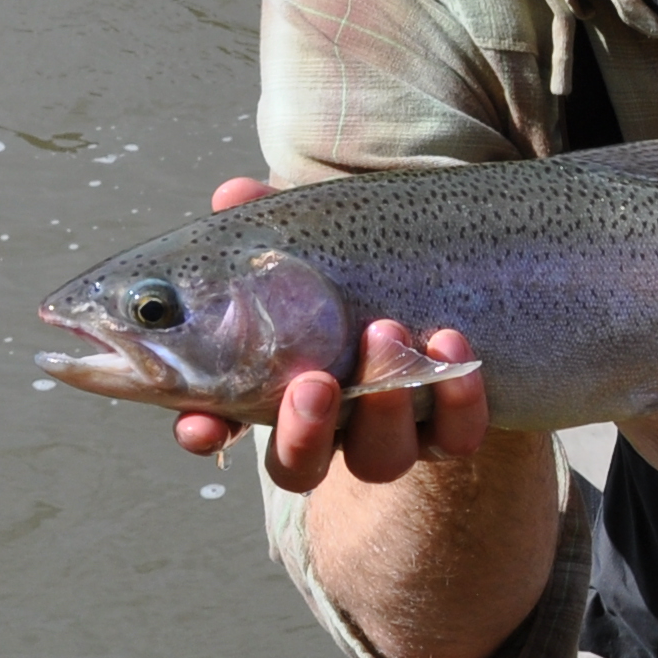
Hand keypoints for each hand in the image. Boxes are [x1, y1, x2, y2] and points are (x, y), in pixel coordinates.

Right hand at [172, 177, 490, 491]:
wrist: (458, 277)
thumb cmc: (357, 262)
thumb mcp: (313, 236)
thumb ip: (270, 221)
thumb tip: (233, 194)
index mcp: (273, 384)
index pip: (220, 425)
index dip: (203, 430)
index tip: (199, 423)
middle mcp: (329, 422)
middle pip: (299, 462)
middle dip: (303, 430)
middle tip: (314, 382)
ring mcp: (391, 430)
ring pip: (380, 456)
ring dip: (382, 404)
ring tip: (387, 331)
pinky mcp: (452, 424)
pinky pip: (456, 435)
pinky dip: (458, 400)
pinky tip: (451, 343)